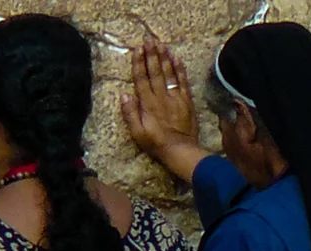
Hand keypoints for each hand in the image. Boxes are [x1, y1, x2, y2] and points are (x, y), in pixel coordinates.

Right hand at [121, 40, 205, 181]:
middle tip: (149, 40)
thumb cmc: (156, 144)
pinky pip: (183, 82)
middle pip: (155, 72)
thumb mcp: (137, 133)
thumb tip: (124, 95)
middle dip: (152, 55)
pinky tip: (177, 59)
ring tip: (161, 44)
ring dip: (165, 58)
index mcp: (148, 104)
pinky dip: (180, 70)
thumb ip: (130, 114)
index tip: (137, 49)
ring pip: (169, 74)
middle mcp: (161, 97)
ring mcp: (175, 98)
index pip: (141, 79)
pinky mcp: (187, 101)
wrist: (180, 150)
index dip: (139, 63)